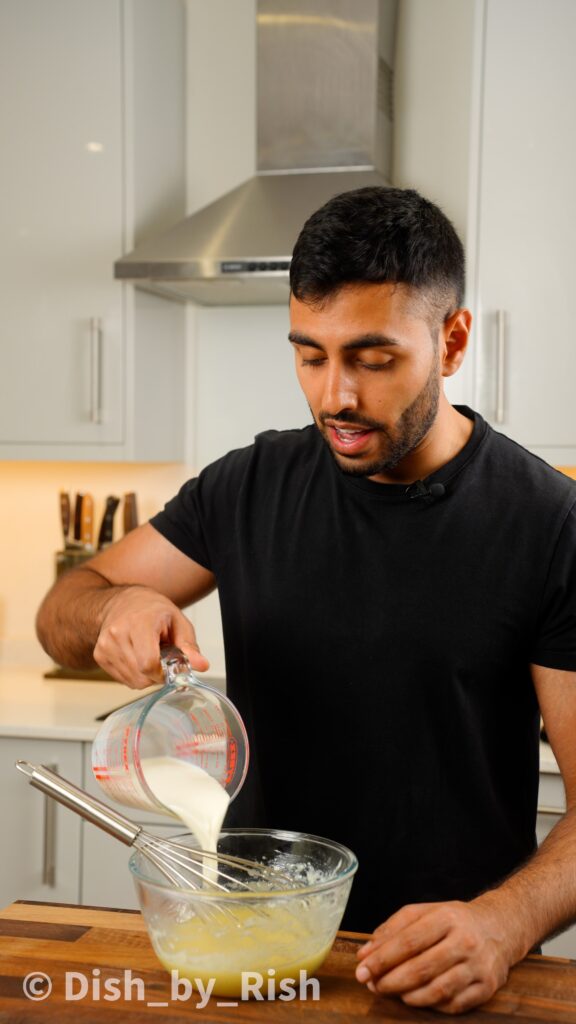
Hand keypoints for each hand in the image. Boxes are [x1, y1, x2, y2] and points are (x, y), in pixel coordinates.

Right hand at [94, 585, 209, 687]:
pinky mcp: (99, 656)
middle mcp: (117, 634)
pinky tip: (136, 657)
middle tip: (161, 657)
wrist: (122, 601)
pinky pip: (123, 679)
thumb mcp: (177, 621)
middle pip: (141, 675)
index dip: (163, 673)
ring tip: (147, 653)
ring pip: (132, 681)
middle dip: (157, 674)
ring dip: (145, 675)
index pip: (148, 663)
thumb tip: (201, 665)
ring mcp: (105, 646)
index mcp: (139, 622)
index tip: (170, 667)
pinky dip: (134, 674)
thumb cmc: (151, 609)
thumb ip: (189, 646)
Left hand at [355, 900, 513, 1013]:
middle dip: (390, 981)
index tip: (362, 970)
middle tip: (371, 985)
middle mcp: (465, 941)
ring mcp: (478, 966)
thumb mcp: (424, 912)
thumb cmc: (454, 920)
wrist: (500, 928)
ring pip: (436, 991)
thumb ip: (393, 929)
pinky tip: (416, 998)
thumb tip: (365, 954)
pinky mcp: (487, 988)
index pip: (408, 941)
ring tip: (391, 992)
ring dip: (407, 996)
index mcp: (447, 917)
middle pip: (420, 968)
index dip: (381, 958)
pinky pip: (453, 1005)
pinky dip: (430, 1005)